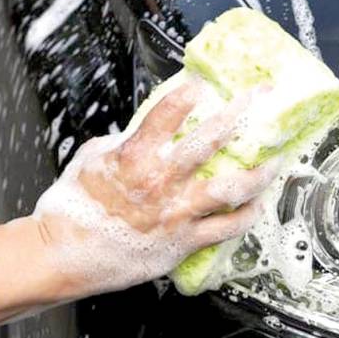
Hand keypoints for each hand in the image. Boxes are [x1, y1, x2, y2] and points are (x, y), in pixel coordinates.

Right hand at [31, 79, 276, 297]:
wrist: (63, 255)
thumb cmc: (72, 209)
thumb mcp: (92, 158)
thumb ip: (125, 142)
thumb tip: (146, 130)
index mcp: (135, 155)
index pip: (168, 111)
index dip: (189, 93)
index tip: (204, 82)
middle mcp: (161, 180)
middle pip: (211, 139)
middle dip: (240, 113)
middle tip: (260, 98)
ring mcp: (176, 211)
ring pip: (231, 187)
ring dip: (259, 172)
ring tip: (275, 161)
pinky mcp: (183, 241)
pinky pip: (226, 227)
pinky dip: (246, 216)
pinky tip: (257, 206)